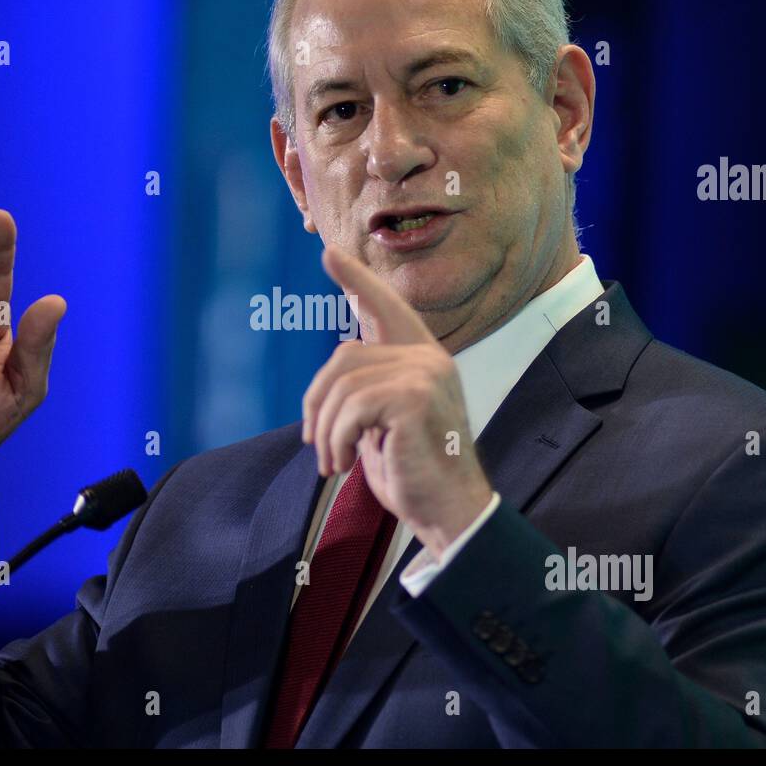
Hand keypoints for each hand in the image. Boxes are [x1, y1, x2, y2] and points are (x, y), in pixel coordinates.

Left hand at [301, 247, 494, 559]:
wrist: (449, 511)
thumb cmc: (414, 472)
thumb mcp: (384, 423)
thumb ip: (368, 390)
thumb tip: (331, 378)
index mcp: (423, 358)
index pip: (387, 307)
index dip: (357, 280)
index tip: (329, 254)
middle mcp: (429, 357)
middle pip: (343, 358)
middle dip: (317, 403)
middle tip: (316, 446)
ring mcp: (425, 373)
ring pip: (342, 384)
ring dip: (326, 430)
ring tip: (333, 462)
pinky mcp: (414, 397)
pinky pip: (351, 407)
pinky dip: (337, 440)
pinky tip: (346, 463)